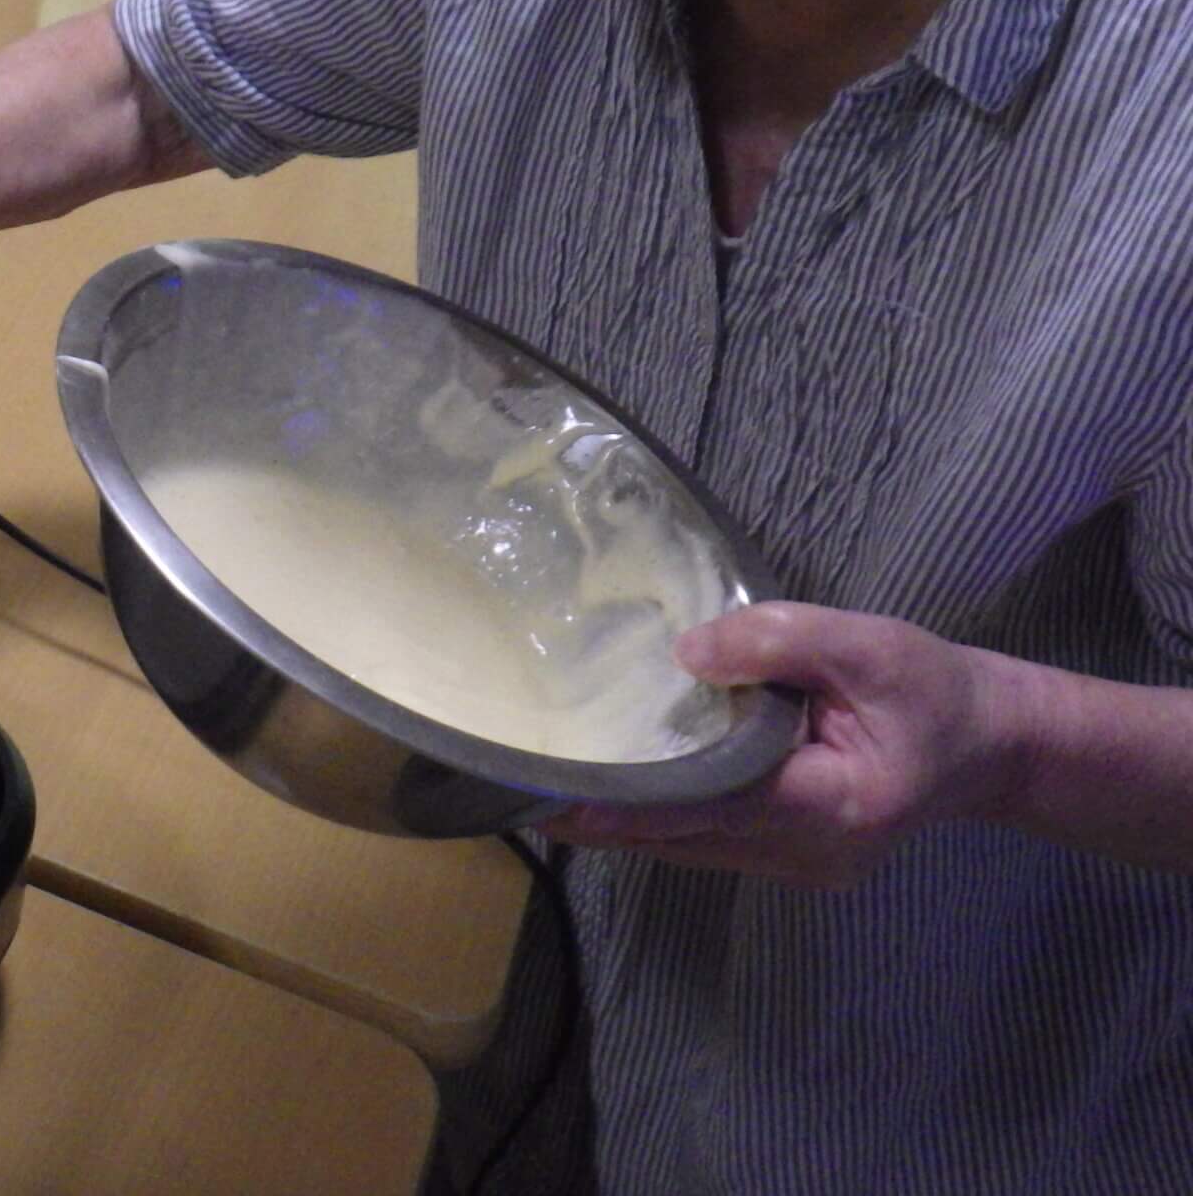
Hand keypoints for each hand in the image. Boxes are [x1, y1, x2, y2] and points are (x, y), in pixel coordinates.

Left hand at [539, 602, 1028, 888]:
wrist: (989, 743)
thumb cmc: (932, 690)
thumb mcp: (869, 645)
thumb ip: (778, 642)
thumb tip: (685, 653)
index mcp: (831, 805)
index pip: (713, 807)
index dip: (634, 804)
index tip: (561, 799)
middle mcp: (807, 853)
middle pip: (687, 838)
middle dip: (606, 820)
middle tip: (519, 794)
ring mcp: (797, 865)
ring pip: (690, 849)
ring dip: (623, 825)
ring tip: (540, 794)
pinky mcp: (787, 855)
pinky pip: (707, 842)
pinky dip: (657, 820)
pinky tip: (606, 794)